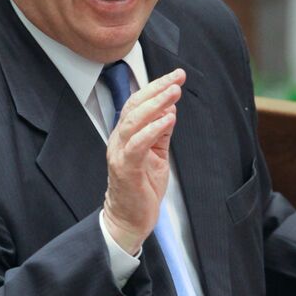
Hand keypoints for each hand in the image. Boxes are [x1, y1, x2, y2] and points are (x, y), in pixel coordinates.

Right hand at [102, 68, 185, 253]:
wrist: (130, 219)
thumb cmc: (142, 187)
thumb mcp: (157, 154)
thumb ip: (161, 132)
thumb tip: (170, 108)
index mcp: (126, 135)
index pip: (138, 103)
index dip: (156, 87)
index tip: (176, 75)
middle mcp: (119, 140)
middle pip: (134, 106)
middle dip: (156, 89)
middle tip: (177, 77)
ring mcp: (119, 153)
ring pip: (133, 121)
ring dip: (155, 105)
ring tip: (174, 93)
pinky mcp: (125, 169)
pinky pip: (137, 145)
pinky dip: (152, 130)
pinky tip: (167, 119)